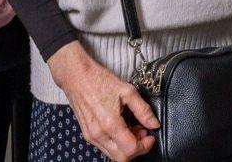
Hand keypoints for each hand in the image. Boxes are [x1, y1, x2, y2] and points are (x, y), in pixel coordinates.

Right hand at [48, 42, 158, 159]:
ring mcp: (91, 136)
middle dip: (137, 149)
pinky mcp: (87, 134)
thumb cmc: (99, 80)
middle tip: (143, 133)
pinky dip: (116, 143)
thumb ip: (143, 110)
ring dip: (126, 146)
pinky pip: (105, 147)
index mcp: (110, 123)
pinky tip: (122, 128)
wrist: (76, 77)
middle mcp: (98, 134)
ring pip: (113, 154)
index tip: (150, 135)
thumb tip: (154, 124)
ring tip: (133, 128)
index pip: (130, 149)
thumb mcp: (127, 91)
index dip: (145, 145)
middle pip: (122, 158)